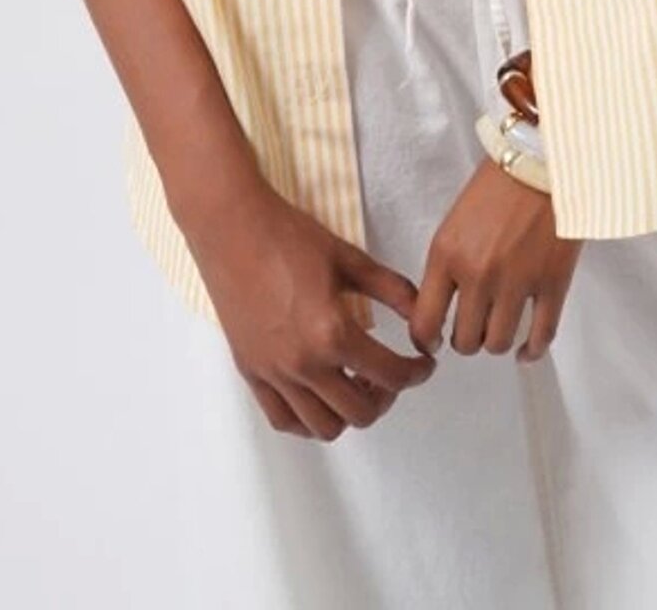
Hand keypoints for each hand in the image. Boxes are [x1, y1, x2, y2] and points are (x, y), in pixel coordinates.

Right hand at [190, 179, 439, 440]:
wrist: (232, 228)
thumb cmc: (290, 237)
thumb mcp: (351, 259)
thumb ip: (394, 291)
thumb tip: (424, 318)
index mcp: (332, 332)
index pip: (391, 375)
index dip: (417, 372)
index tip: (424, 363)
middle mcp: (303, 364)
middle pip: (361, 412)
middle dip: (387, 395)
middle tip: (390, 371)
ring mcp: (274, 373)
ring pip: (324, 427)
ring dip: (349, 412)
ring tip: (355, 382)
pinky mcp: (251, 373)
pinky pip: (284, 420)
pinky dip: (309, 419)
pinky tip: (320, 393)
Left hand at [409, 156, 583, 363]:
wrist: (542, 159)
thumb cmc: (496, 184)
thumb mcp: (454, 222)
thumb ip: (447, 264)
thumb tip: (443, 306)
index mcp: (446, 255)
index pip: (424, 322)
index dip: (426, 341)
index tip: (433, 342)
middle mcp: (478, 276)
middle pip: (465, 341)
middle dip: (466, 339)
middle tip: (472, 328)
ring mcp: (517, 283)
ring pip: (498, 344)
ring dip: (496, 342)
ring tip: (499, 328)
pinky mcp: (553, 285)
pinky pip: (540, 337)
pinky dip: (532, 350)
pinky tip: (526, 349)